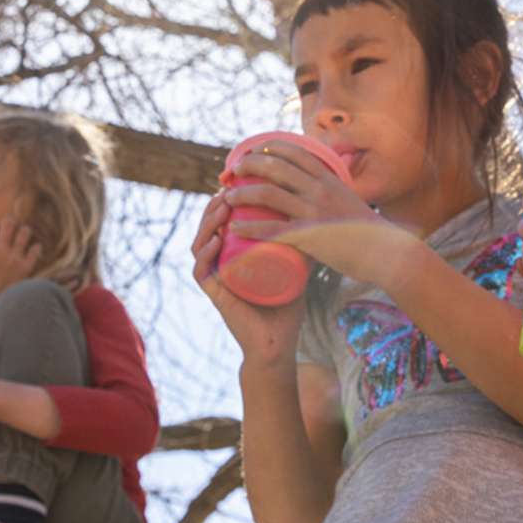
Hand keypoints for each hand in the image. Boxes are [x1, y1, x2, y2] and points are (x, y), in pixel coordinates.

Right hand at [0, 217, 41, 323]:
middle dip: (12, 222)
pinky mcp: (26, 266)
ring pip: (25, 231)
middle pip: (9, 222)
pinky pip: (36, 248)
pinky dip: (36, 248)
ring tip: (25, 236)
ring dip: (26, 232)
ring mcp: (13, 257)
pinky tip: (33, 251)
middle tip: (14, 227)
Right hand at [191, 190, 305, 366]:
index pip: (222, 222)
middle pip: (208, 228)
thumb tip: (322, 210)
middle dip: (215, 206)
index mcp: (232, 254)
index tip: (240, 182)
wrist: (279, 340)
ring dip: (208, 223)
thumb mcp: (295, 262)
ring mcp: (215, 279)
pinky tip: (215, 241)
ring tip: (223, 207)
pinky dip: (205, 255)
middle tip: (229, 190)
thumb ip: (303, 240)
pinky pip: (200, 272)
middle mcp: (219, 264)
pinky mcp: (214, 296)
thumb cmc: (286, 302)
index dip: (226, 200)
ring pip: (200, 245)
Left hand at [224, 145, 410, 287]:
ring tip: (228, 197)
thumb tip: (317, 180)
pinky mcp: (310, 236)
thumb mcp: (349, 198)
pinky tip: (235, 227)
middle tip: (232, 172)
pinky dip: (250, 226)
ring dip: (242, 193)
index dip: (268, 148)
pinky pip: (273, 229)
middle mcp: (320, 189)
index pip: (294, 152)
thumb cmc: (366, 229)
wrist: (386, 253)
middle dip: (248, 165)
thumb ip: (331, 188)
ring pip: (268, 194)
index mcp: (329, 178)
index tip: (251, 151)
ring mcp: (315, 212)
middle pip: (275, 167)